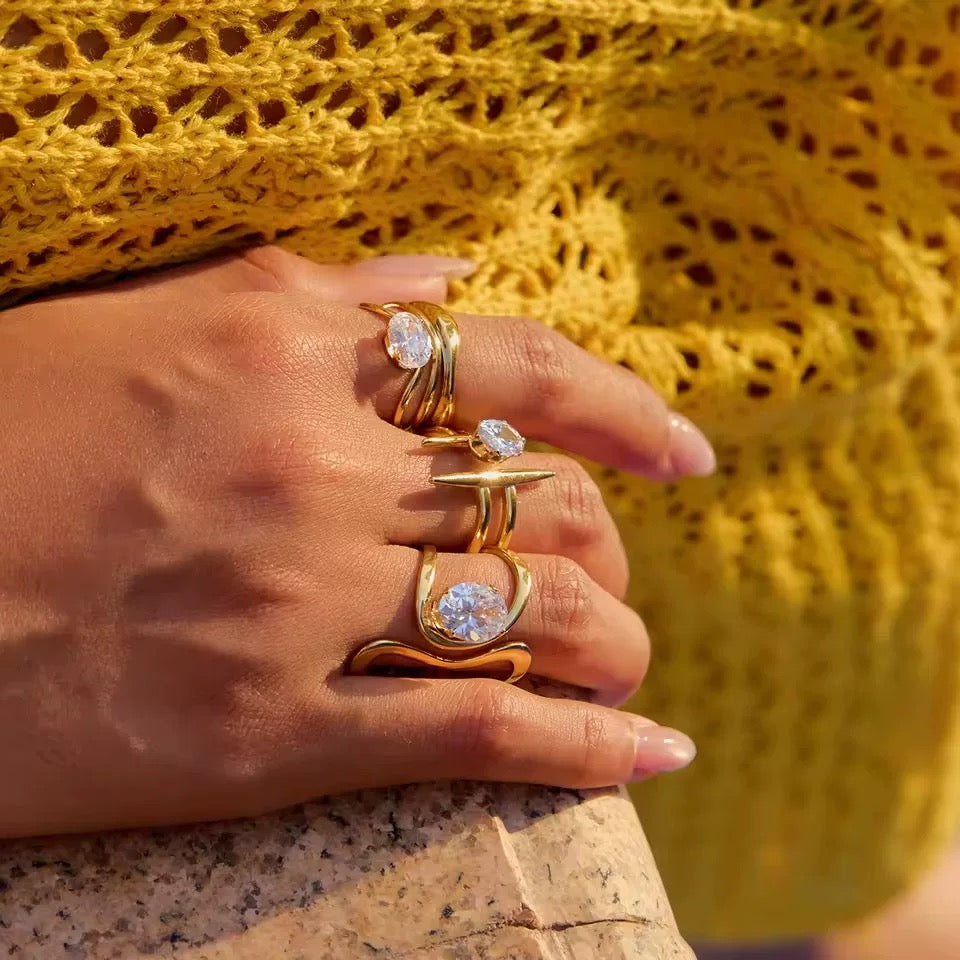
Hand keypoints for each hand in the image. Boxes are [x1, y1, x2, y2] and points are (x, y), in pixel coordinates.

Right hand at [0, 247, 712, 836]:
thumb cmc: (5, 437)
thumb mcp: (159, 320)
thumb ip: (321, 292)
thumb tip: (447, 277)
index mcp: (288, 355)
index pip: (519, 365)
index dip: (624, 408)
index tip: (681, 449)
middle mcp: (312, 470)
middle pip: (544, 503)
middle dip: (607, 544)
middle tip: (610, 574)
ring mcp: (297, 605)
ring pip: (535, 616)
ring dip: (615, 643)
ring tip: (628, 662)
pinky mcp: (269, 733)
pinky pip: (475, 734)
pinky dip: (585, 751)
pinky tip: (650, 757)